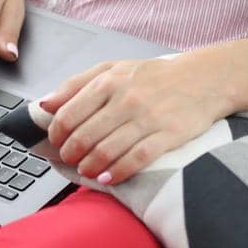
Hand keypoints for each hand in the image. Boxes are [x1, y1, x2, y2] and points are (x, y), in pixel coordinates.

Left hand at [37, 55, 225, 184]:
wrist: (203, 79)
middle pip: (85, 135)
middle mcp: (126, 99)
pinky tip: (107, 178)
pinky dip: (117, 172)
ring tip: (85, 169)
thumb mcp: (113, 69)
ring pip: (107, 150)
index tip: (55, 141)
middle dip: (70, 153)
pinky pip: (136, 159)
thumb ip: (77, 84)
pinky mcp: (167, 136)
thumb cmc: (154, 76)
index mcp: (109, 81)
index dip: (57, 133)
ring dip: (89, 166)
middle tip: (69, 158)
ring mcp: (147, 119)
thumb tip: (45, 104)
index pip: (69, 113)